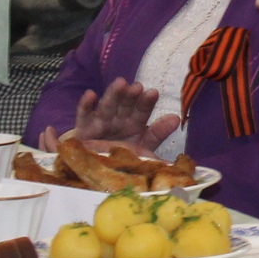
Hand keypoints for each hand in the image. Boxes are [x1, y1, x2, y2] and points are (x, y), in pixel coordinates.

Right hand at [42, 78, 179, 156]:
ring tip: (120, 83)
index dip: (147, 102)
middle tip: (137, 87)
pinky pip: (83, 116)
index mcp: (134, 124)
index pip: (142, 111)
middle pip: (125, 105)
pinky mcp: (82, 130)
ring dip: (113, 94)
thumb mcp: (143, 149)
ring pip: (107, 106)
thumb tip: (176, 118)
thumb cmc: (122, 160)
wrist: (96, 174)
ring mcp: (100, 123)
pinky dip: (85, 105)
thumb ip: (158, 134)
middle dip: (131, 96)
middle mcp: (118, 120)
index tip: (153, 93)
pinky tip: (90, 94)